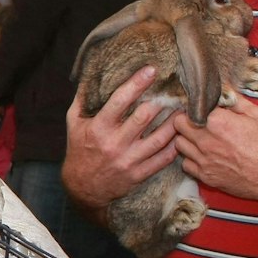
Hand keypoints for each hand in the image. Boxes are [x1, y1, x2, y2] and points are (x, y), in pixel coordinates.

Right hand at [61, 67, 178, 208]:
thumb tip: (91, 75)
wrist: (82, 186)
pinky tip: (182, 134)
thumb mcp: (74, 123)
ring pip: (159, 138)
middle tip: (175, 88)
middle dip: (161, 100)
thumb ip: (83, 100)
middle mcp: (114, 144)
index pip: (119, 101)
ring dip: (174, 122)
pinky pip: (163, 159)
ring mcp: (128, 160)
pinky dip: (175, 146)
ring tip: (184, 109)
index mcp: (99, 128)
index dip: (136, 83)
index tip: (151, 70)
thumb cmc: (79, 149)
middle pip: (144, 117)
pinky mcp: (139, 174)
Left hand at [173, 92, 257, 202]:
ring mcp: (204, 160)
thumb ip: (236, 101)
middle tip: (198, 120)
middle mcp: (206, 140)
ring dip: (187, 139)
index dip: (195, 105)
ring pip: (179, 144)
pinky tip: (204, 155)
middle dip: (186, 119)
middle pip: (178, 124)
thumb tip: (223, 90)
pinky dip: (192, 159)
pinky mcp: (205, 176)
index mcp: (218, 122)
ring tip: (201, 138)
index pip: (191, 107)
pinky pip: (186, 164)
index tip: (200, 106)